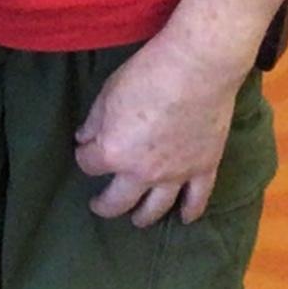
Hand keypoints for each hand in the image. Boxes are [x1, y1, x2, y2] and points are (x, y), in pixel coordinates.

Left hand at [74, 32, 248, 225]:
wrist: (197, 68)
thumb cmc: (147, 74)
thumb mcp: (108, 93)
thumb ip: (95, 121)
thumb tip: (84, 138)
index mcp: (113, 153)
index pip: (88, 164)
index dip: (84, 156)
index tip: (85, 150)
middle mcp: (142, 173)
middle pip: (118, 200)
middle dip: (104, 204)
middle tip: (100, 205)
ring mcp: (175, 175)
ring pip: (156, 208)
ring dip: (143, 217)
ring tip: (137, 220)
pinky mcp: (204, 168)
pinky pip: (197, 199)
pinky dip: (190, 212)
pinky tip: (184, 219)